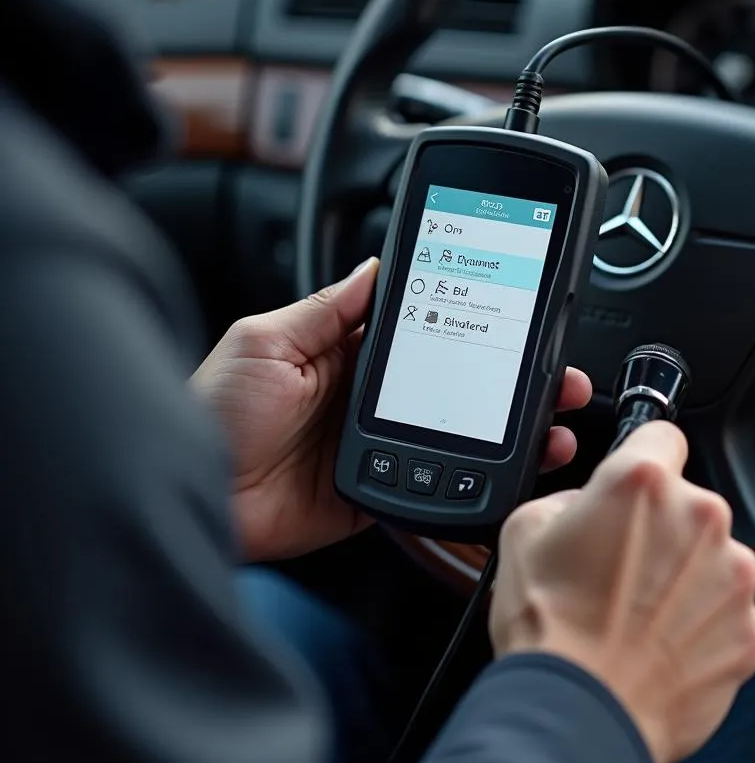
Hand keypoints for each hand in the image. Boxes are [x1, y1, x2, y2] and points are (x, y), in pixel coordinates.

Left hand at [191, 258, 591, 561]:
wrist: (190, 495)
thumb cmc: (211, 410)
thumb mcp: (265, 339)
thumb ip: (327, 308)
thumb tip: (376, 268)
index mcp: (345, 353)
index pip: (424, 328)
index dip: (472, 321)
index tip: (518, 313)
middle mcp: (370, 398)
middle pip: (455, 381)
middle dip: (511, 377)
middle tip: (555, 373)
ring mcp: (380, 446)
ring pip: (457, 433)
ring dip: (508, 429)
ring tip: (552, 421)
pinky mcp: (379, 491)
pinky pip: (436, 485)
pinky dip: (476, 481)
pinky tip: (511, 470)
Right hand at [490, 421, 754, 762]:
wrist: (581, 713)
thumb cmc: (549, 628)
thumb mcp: (524, 531)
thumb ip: (567, 500)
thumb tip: (584, 508)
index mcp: (642, 483)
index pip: (661, 433)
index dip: (643, 453)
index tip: (638, 479)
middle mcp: (699, 518)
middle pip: (687, 503)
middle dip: (660, 527)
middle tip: (619, 567)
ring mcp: (733, 575)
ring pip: (711, 558)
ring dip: (684, 576)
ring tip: (637, 615)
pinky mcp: (750, 630)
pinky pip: (727, 611)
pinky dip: (702, 624)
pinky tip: (660, 645)